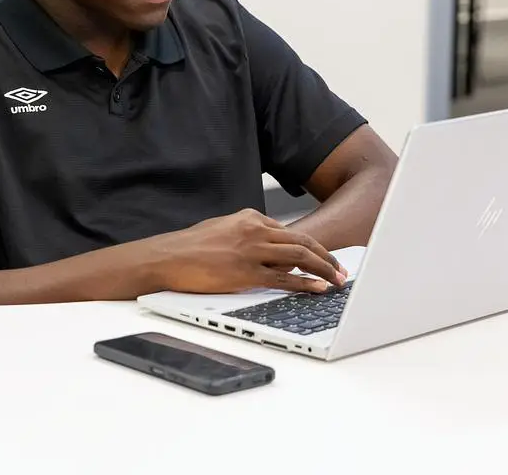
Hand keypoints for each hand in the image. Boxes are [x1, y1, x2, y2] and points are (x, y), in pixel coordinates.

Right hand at [153, 209, 347, 294]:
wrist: (167, 257)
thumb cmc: (189, 246)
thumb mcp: (221, 228)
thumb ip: (246, 233)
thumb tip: (265, 246)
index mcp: (249, 217)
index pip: (289, 231)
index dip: (311, 246)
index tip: (322, 256)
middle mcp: (254, 230)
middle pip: (302, 241)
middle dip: (326, 256)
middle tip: (340, 268)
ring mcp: (252, 251)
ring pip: (300, 256)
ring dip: (324, 268)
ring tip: (338, 279)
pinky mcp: (247, 273)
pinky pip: (284, 278)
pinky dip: (306, 283)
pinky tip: (318, 288)